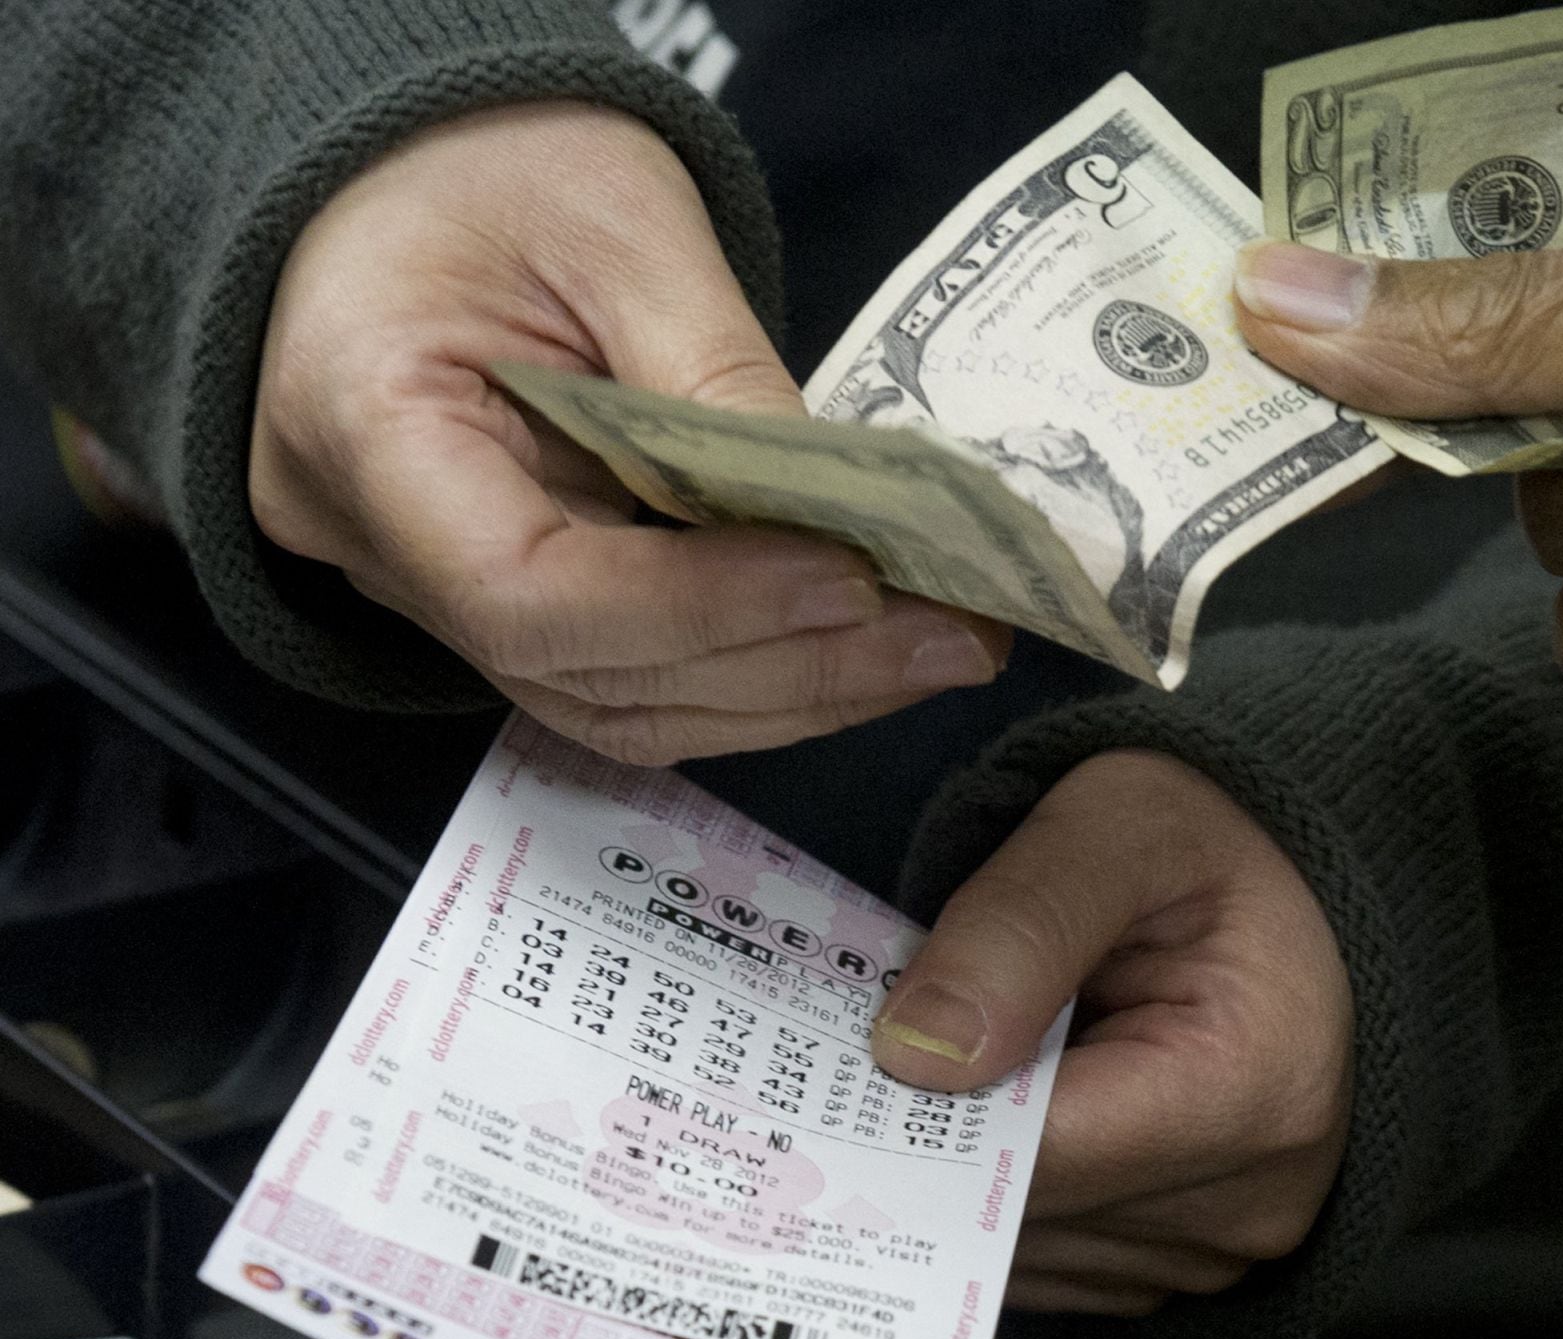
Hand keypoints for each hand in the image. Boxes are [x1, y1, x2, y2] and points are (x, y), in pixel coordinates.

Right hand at [252, 102, 1009, 762]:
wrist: (422, 164)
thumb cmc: (495, 161)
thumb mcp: (619, 227)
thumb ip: (718, 379)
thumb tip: (846, 518)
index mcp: (361, 422)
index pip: (527, 591)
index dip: (700, 607)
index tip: (850, 578)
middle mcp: (377, 542)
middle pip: (584, 670)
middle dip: (783, 664)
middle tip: (950, 634)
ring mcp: (432, 586)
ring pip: (614, 701)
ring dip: (788, 689)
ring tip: (935, 646)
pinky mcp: (506, 597)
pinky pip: (629, 673)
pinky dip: (752, 670)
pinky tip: (865, 642)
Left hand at [868, 751, 1352, 1315]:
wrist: (1313, 885)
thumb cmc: (1219, 839)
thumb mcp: (1118, 825)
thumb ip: (1018, 924)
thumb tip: (912, 1055)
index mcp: (1250, 1089)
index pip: (1032, 1152)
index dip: (919, 1113)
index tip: (841, 1062)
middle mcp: (1250, 1202)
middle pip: (1020, 1218)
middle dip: (931, 1139)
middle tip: (861, 1055)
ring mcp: (1226, 1249)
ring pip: (1022, 1256)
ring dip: (965, 1174)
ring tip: (951, 1065)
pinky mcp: (1194, 1263)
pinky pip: (1054, 1263)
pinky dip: (1006, 1195)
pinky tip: (1000, 1109)